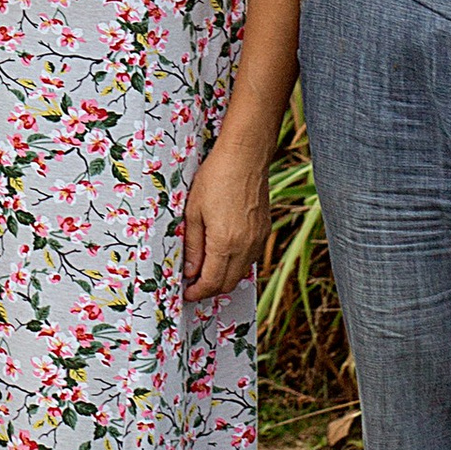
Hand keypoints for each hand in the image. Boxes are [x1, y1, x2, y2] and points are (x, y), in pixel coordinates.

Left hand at [181, 133, 270, 304]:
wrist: (245, 156)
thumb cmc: (216, 178)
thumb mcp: (193, 212)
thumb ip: (192, 246)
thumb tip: (190, 271)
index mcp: (225, 244)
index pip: (212, 282)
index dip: (197, 292)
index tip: (186, 293)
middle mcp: (246, 247)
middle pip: (228, 283)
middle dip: (209, 289)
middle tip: (192, 285)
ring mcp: (258, 240)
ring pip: (240, 273)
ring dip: (223, 277)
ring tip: (204, 269)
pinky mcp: (264, 231)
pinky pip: (249, 259)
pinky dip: (235, 264)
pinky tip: (222, 254)